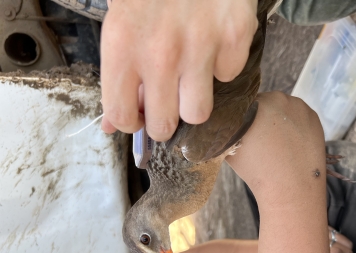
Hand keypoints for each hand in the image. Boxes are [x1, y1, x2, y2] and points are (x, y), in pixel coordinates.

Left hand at [100, 0, 257, 140]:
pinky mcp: (234, 36)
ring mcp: (201, 46)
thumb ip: (117, 75)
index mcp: (122, 44)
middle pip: (164, 124)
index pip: (122, 115)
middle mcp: (161, 52)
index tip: (138, 116)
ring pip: (199, 113)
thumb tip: (116, 122)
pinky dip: (221, 64)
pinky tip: (212, 41)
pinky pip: (228, 75)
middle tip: (166, 100)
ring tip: (190, 75)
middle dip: (164, 118)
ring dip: (194, 99)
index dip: (131, 122)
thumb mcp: (120, 21)